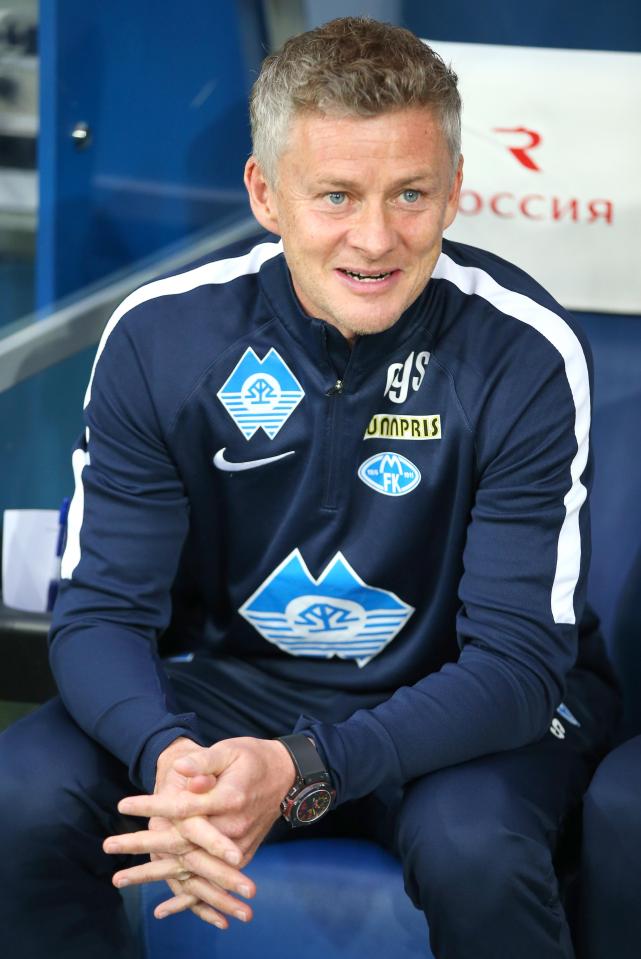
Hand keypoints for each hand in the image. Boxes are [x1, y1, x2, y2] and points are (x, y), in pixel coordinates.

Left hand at [104, 737, 295, 926]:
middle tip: (108, 845)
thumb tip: (181, 772)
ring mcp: (237, 848)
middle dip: (142, 846)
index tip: (123, 805)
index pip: (184, 807)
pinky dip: (187, 899)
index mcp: (229, 799)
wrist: (287, 776)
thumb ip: (205, 762)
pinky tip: (163, 910)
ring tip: (120, 879)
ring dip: (155, 875)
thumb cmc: (253, 758)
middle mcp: (232, 828)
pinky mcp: (241, 858)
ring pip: (192, 868)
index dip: (153, 806)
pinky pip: (210, 883)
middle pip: (182, 843)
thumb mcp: (230, 750)